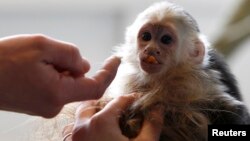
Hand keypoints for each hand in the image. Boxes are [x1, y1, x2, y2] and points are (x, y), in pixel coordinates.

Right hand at [0, 34, 119, 117]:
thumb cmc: (4, 59)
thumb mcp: (41, 46)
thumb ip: (70, 55)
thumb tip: (84, 66)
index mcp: (58, 93)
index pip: (95, 87)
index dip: (108, 73)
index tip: (115, 60)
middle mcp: (54, 106)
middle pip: (79, 83)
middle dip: (72, 65)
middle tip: (50, 54)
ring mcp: (45, 107)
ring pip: (67, 84)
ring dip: (60, 68)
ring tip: (37, 60)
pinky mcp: (39, 105)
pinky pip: (56, 87)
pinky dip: (53, 74)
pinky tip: (35, 67)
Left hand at [63, 94, 162, 140]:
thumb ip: (152, 124)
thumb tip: (158, 108)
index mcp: (100, 122)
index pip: (118, 101)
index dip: (131, 98)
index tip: (139, 99)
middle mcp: (82, 127)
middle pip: (92, 104)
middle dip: (106, 103)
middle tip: (120, 109)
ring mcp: (74, 139)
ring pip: (80, 117)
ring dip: (93, 114)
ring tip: (109, 119)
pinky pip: (76, 131)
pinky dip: (87, 127)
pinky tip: (101, 135)